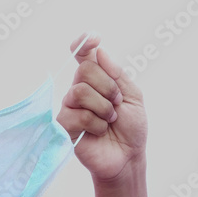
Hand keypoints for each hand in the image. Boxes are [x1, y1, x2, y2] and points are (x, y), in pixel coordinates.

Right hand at [56, 32, 147, 183]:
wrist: (128, 157)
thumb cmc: (131, 129)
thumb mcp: (133, 97)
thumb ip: (117, 74)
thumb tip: (99, 52)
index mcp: (97, 80)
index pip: (83, 55)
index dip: (84, 43)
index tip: (94, 39)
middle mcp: (80, 90)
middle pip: (84, 70)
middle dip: (107, 87)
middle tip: (116, 104)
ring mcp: (70, 108)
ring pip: (79, 91)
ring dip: (102, 107)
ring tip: (109, 120)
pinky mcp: (64, 126)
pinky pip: (75, 114)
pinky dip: (95, 123)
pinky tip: (99, 132)